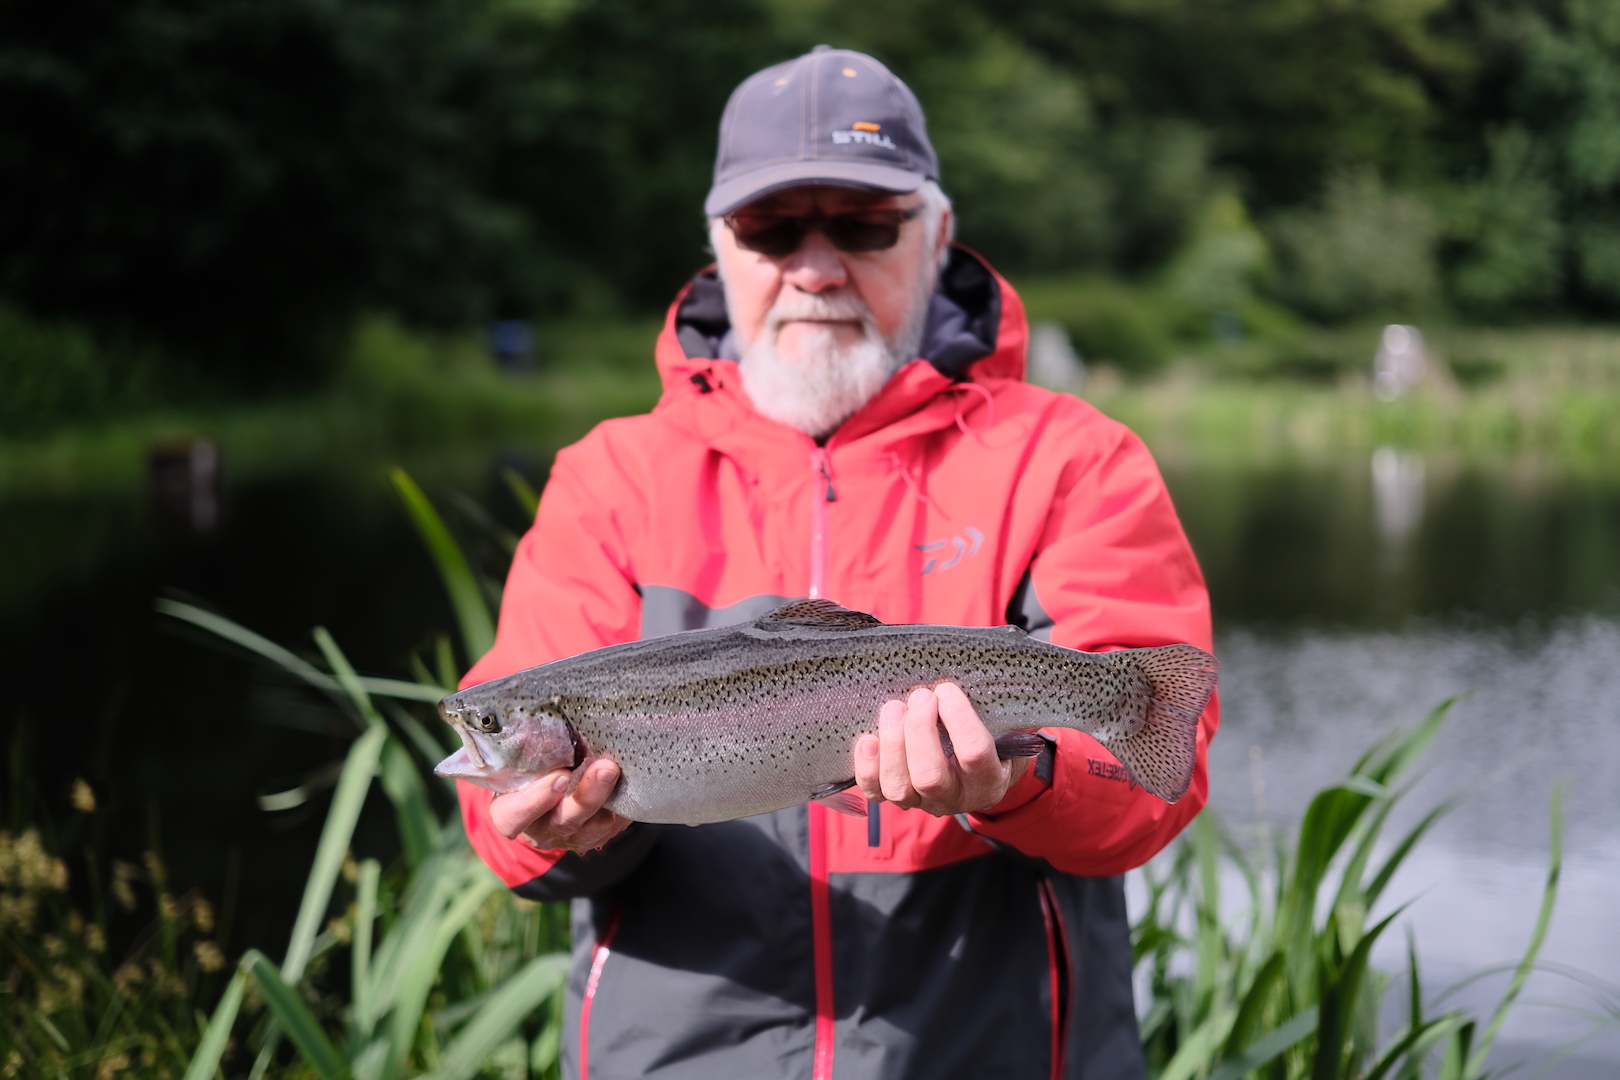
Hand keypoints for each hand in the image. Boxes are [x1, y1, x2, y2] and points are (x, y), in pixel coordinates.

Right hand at [489, 759, 631, 852]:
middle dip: (586, 796)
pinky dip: (622, 806)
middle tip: (606, 768)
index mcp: (510, 811)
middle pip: (562, 822)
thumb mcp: (521, 755)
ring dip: (609, 800)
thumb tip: (549, 710)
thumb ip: (528, 746)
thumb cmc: (532, 763)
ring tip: (620, 771)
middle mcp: (540, 829)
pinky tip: (631, 782)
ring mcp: (570, 836)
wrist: (551, 782)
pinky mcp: (595, 836)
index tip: (559, 776)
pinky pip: (613, 827)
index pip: (512, 817)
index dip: (534, 801)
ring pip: (592, 828)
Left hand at [853, 683, 1026, 815]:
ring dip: (892, 743)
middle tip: (920, 696)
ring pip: (898, 787)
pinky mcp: (898, 800)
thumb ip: (993, 710)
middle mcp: (956, 798)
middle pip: (929, 776)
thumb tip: (972, 678)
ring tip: (893, 708)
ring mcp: (924, 802)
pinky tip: (869, 739)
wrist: (981, 772)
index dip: (958, 718)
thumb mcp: (1005, 727)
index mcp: (989, 780)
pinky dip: (867, 766)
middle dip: (919, 729)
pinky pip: (875, 792)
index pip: (974, 754)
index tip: (946, 689)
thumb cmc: (993, 738)